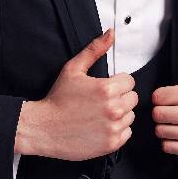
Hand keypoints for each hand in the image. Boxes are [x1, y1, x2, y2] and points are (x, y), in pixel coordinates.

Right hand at [15, 28, 138, 160]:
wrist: (45, 128)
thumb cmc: (58, 98)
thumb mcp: (73, 68)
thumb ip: (94, 49)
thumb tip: (110, 34)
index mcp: (107, 89)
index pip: (130, 81)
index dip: (117, 82)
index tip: (105, 87)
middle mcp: (113, 109)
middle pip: (132, 98)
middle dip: (120, 96)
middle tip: (102, 100)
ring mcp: (113, 128)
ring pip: (130, 116)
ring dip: (120, 113)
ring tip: (100, 113)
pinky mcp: (111, 144)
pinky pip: (127, 133)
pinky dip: (118, 129)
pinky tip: (102, 125)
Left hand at [151, 21, 177, 158]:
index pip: (159, 96)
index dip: (159, 97)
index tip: (166, 98)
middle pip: (158, 114)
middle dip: (160, 113)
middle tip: (168, 111)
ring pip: (161, 131)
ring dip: (163, 128)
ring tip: (173, 123)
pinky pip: (168, 147)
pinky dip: (170, 142)